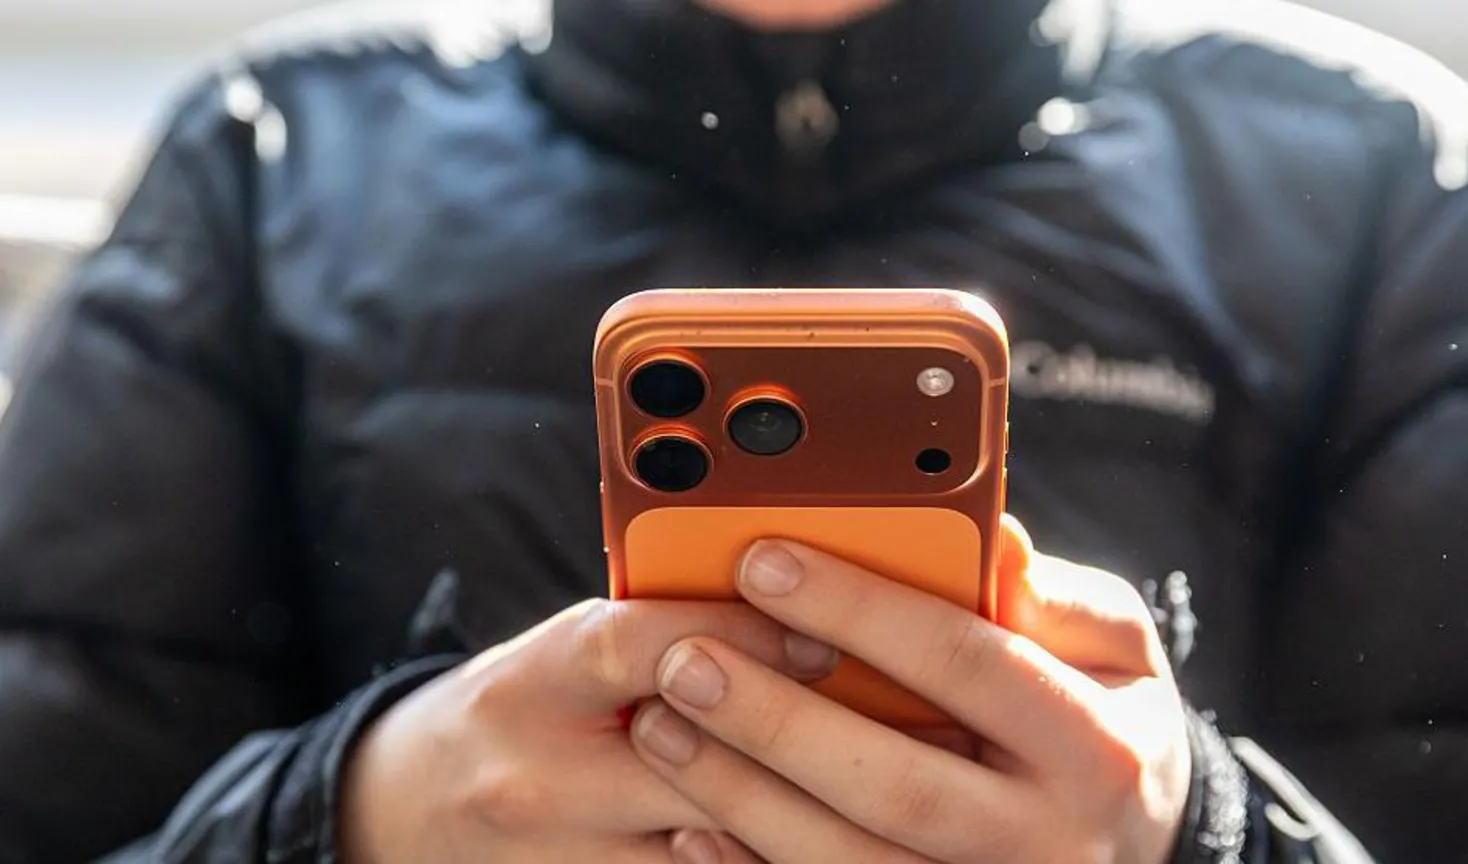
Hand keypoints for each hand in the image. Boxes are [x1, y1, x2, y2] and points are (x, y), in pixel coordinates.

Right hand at [338, 598, 839, 863]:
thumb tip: (788, 608)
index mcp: (535, 679)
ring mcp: (565, 858)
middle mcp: (544, 777)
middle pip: (698, 762)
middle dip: (798, 741)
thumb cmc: (515, 708)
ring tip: (867, 786)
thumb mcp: (562, 651)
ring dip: (797, 814)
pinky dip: (753, 858)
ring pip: (713, 844)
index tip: (828, 630)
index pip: (646, 644)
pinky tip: (810, 835)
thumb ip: (654, 633)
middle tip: (887, 722)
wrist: (408, 807)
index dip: (747, 633)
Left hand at [630, 515, 1191, 863]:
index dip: (860, 610)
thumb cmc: (1107, 721)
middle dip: (778, 721)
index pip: (967, 662)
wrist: (1139, 853)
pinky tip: (689, 823)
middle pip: (897, 785)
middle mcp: (1043, 840)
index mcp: (1095, 746)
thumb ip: (1052, 597)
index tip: (764, 560)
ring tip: (661, 729)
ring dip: (743, 798)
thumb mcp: (1114, 649)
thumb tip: (993, 537)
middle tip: (684, 659)